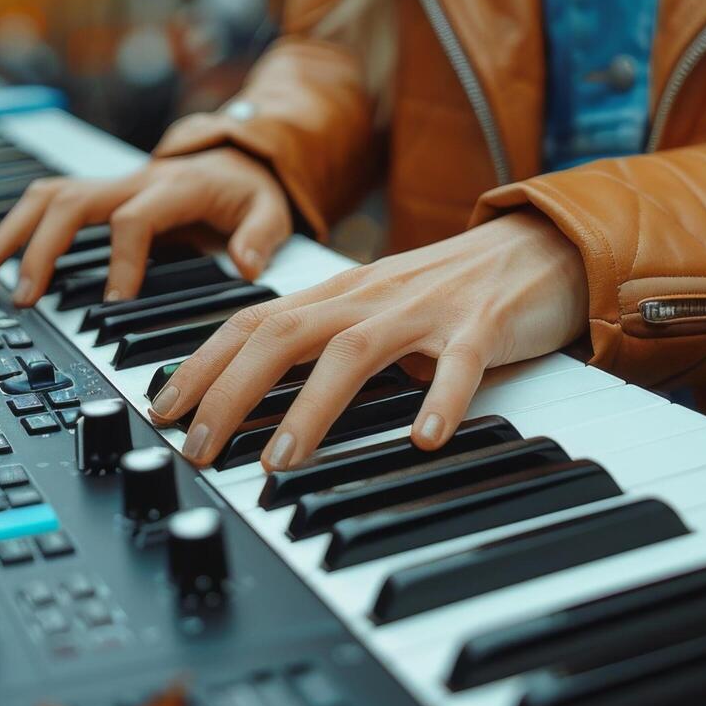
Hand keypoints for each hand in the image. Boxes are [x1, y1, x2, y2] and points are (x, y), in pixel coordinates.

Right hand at [0, 147, 290, 305]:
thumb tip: (245, 265)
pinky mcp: (98, 194)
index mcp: (175, 187)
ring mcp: (111, 184)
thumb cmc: (249, 188)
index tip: (116, 301)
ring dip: (10, 230)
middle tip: (24, 293)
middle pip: (71, 201)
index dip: (122, 260)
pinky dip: (15, 225)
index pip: (134, 219)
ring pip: (47, 196)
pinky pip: (48, 202)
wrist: (237, 155)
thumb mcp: (271, 209)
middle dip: (42, 246)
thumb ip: (260, 236)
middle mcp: (134, 180)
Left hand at [150, 212, 588, 469]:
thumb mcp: (375, 312)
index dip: (200, 365)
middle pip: (282, 335)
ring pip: (354, 351)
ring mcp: (426, 309)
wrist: (542, 245)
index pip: (250, 322)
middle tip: (201, 448)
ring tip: (281, 460)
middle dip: (230, 392)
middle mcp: (371, 296)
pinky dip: (440, 401)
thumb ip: (323, 343)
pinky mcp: (483, 326)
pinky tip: (424, 439)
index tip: (163, 412)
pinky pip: (460, 365)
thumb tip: (252, 394)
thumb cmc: (452, 290)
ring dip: (310, 408)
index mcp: (339, 294)